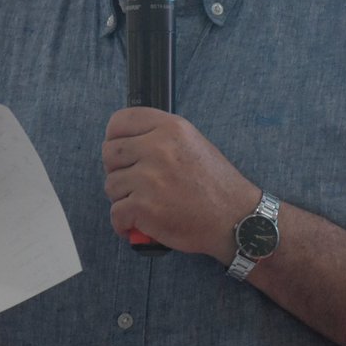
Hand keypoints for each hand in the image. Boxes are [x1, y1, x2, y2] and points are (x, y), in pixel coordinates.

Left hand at [101, 107, 256, 260]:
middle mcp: (157, 148)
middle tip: (134, 183)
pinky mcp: (144, 207)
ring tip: (145, 204)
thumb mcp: (192, 142)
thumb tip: (125, 144)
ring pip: (111, 185)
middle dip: (117, 170)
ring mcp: (149, 178)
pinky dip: (124, 224)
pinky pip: (116, 214)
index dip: (114, 137)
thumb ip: (159, 136)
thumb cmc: (215, 184)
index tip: (120, 152)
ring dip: (123, 199)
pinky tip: (138, 225)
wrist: (235, 219)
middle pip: (109, 153)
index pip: (121, 121)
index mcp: (170, 128)